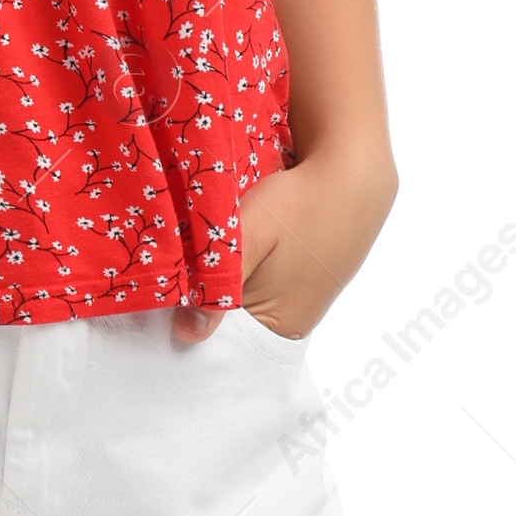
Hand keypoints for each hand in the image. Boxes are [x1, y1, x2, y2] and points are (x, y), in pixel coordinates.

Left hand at [170, 147, 397, 347]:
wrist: (351, 173)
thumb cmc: (299, 204)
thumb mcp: (249, 239)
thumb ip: (218, 287)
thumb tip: (188, 335)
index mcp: (282, 327)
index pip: (223, 343)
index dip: (192, 320)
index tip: (164, 298)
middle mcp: (294, 324)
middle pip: (234, 326)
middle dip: (204, 302)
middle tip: (177, 269)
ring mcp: (301, 300)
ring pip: (245, 302)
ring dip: (222, 283)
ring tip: (202, 256)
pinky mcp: (304, 278)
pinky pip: (261, 286)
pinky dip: (243, 272)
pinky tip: (232, 250)